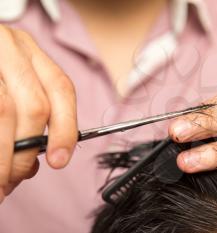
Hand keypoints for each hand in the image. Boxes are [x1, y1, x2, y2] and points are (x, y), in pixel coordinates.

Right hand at [0, 25, 77, 202]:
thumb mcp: (9, 83)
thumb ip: (26, 115)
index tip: (59, 161)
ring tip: (1, 180)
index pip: (61, 89)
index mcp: (28, 51)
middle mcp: (9, 47)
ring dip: (5, 156)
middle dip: (27, 150)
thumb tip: (31, 166)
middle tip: (13, 179)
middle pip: (35, 106)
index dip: (65, 129)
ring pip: (5, 110)